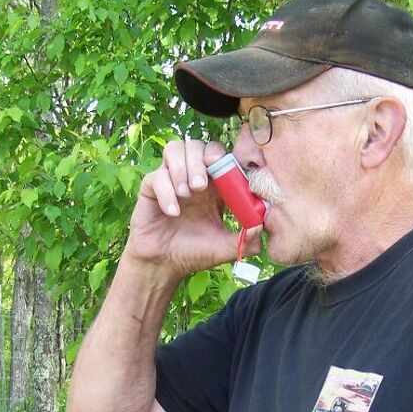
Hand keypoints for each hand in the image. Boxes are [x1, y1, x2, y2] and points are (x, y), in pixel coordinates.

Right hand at [125, 138, 262, 277]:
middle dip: (201, 159)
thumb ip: (245, 241)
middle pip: (199, 146)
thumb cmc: (194, 254)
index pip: (221, 157)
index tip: (226, 171)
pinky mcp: (151, 187)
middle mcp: (193, 178)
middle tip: (201, 186)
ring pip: (176, 149)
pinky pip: (157, 176)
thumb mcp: (225, 249)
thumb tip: (261, 227)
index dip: (224, 157)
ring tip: (187, 194)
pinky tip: (172, 212)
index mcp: (215, 188)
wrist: (164, 265)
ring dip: (183, 168)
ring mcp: (171, 180)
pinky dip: (166, 191)